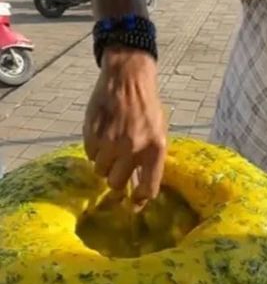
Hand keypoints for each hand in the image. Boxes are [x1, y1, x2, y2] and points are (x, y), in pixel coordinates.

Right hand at [84, 47, 166, 208]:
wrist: (128, 80)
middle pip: (117, 184)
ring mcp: (110, 142)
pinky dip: (94, 151)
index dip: (140, 200)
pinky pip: (90, 156)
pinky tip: (102, 136)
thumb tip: (142, 191)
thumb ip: (151, 160)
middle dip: (117, 180)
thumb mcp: (159, 134)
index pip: (148, 188)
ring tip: (111, 148)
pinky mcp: (92, 134)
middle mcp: (133, 149)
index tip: (135, 203)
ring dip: (105, 165)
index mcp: (155, 150)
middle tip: (118, 168)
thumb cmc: (147, 108)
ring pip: (101, 171)